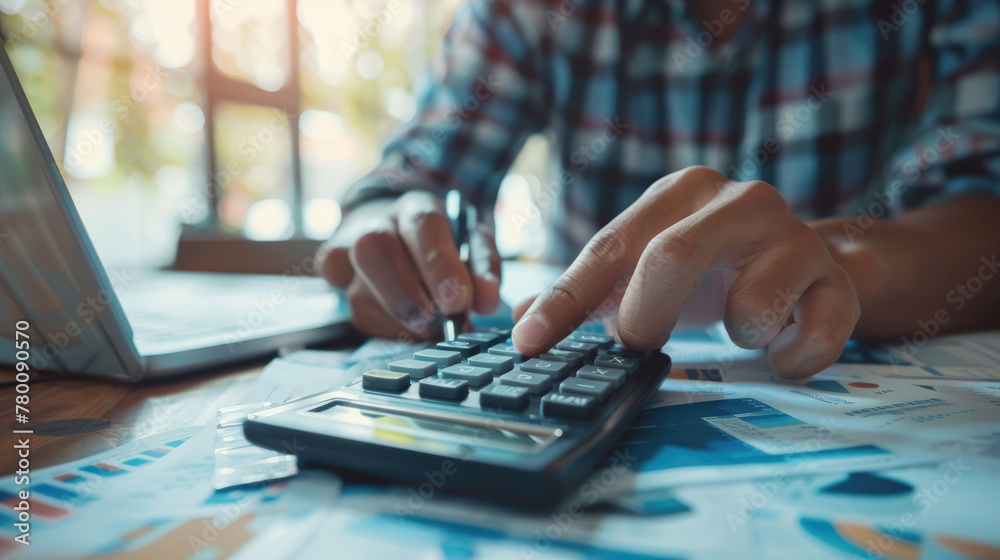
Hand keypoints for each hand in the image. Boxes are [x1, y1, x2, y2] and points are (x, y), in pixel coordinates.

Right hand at [318, 191, 501, 339]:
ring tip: (431, 330)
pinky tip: (407, 327)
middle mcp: (375, 223)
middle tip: (440, 325)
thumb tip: (487, 301)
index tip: (459, 302)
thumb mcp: (473, 246)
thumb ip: (484, 269)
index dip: (440, 266)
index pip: (422, 226)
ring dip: (400, 322)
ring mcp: (347, 250)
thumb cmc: (443, 243)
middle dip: (409, 298)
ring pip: (359, 292)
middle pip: (374, 250)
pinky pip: (353, 313)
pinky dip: (385, 328)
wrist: (397, 231)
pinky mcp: (334, 279)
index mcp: (416, 208)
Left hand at [511, 166, 860, 377]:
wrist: (801, 258)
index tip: (530, 343)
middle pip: (673, 257)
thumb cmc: (709, 266)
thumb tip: (524, 322)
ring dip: (733, 334)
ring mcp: (795, 238)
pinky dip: (790, 358)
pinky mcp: (837, 281)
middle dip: (645, 317)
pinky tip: (781, 347)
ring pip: (751, 306)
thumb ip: (586, 292)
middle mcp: (740, 201)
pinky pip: (815, 335)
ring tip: (738, 325)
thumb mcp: (642, 267)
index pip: (609, 246)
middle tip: (638, 345)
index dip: (565, 300)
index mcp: (681, 192)